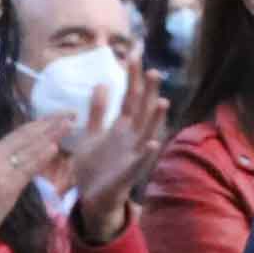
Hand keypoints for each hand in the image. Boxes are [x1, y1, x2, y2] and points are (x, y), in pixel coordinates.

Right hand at [0, 119, 72, 245]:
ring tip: (69, 124)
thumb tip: (31, 155)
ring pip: (29, 147)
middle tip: (71, 113)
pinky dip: (41, 157)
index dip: (41, 122)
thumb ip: (8, 163)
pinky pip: (27, 168)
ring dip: (51, 135)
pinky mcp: (7, 185)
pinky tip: (54, 147)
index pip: (20, 132)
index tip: (59, 114)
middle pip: (27, 134)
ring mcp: (1, 169)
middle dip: (51, 123)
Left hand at [66, 69, 171, 240]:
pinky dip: (145, 154)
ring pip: (147, 133)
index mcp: (122, 127)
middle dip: (147, 93)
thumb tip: (103, 83)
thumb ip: (98, 111)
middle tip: (154, 71)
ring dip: (155, 119)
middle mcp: (131, 138)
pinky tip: (152, 144)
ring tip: (162, 101)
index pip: (129, 96)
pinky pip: (137, 164)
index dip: (132, 76)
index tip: (134, 53)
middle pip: (141, 110)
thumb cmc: (94, 166)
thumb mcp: (92, 134)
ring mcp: (132, 156)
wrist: (91, 199)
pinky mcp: (127, 175)